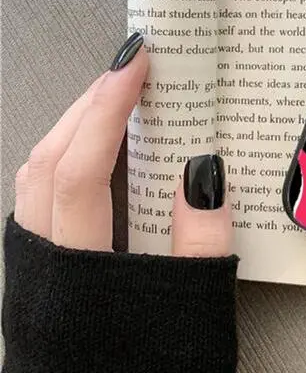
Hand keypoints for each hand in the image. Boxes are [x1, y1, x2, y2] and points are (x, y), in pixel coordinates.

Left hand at [13, 32, 231, 256]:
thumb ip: (200, 244)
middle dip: (90, 104)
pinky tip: (101, 151)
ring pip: (36, 177)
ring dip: (74, 127)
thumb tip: (203, 170)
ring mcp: (33, 269)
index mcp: (77, 272)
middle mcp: (43, 264)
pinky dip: (66, 156)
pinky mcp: (39, 274)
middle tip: (131, 69)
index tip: (136, 63)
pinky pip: (38, 195)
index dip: (108, 109)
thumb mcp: (193, 310)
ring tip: (116, 99)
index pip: (83, 171)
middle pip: (49, 162)